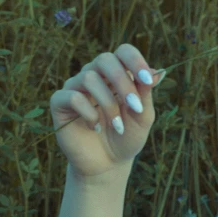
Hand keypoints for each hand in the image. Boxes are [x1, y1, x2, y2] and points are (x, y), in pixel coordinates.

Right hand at [49, 43, 164, 180]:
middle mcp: (95, 75)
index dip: (135, 61)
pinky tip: (95, 127)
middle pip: (104, 59)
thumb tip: (157, 72)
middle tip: (134, 107)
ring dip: (108, 104)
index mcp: (117, 74)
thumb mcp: (142, 117)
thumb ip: (146, 95)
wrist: (107, 164)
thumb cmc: (127, 137)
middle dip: (123, 82)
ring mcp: (75, 87)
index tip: (147, 81)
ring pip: (89, 78)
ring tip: (118, 126)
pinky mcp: (60, 103)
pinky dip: (88, 113)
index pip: (123, 52)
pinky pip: (72, 96)